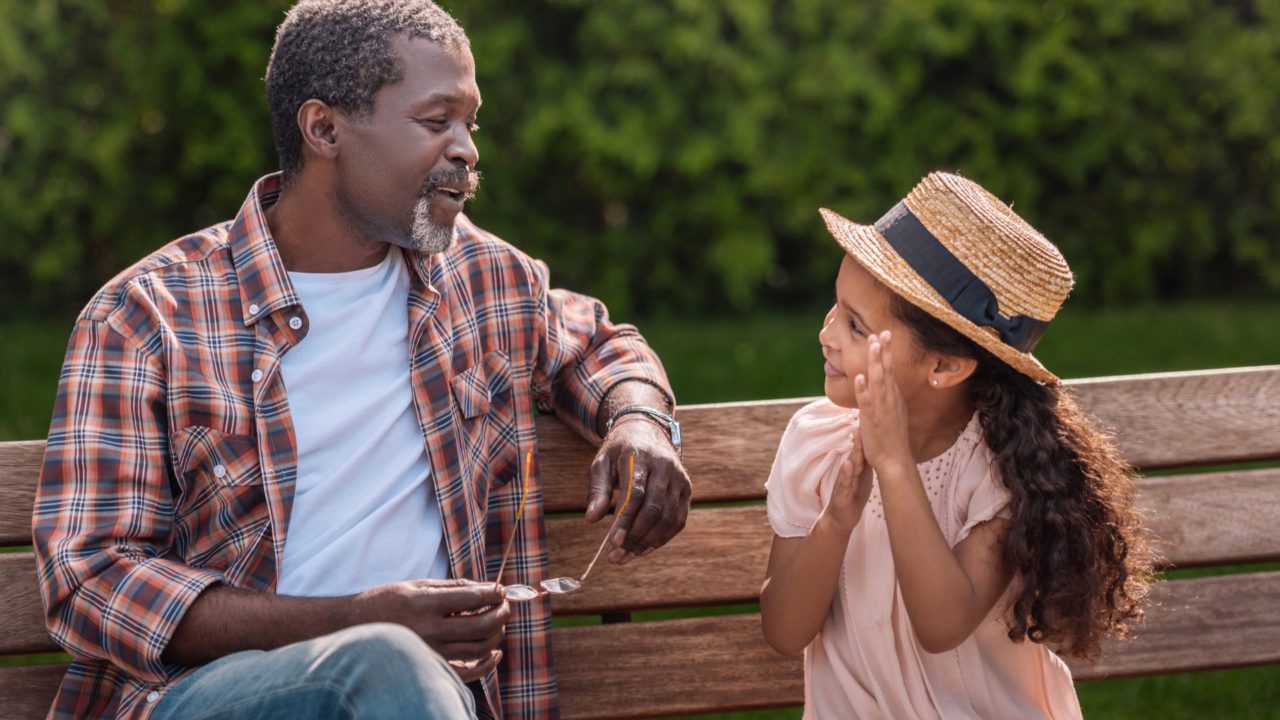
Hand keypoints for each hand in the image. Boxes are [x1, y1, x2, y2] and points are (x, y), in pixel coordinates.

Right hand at [355, 579, 508, 681]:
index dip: (494, 593)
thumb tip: (483, 587)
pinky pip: (466, 674)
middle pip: (482, 625)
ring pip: (479, 649)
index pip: (473, 597)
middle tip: (505, 605)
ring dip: (497, 635)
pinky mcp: (429, 668)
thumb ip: (451, 587)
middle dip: (501, 613)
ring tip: (499, 623)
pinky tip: (494, 653)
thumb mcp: (415, 585)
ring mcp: (431, 652)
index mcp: (426, 603)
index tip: (500, 590)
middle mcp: (430, 630)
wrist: (352, 628)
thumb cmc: (385, 601)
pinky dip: (486, 665)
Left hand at [586, 417, 690, 564]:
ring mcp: (679, 478)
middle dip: (635, 536)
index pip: (635, 493)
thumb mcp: (602, 462)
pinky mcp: (686, 489)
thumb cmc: (619, 451)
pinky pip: (678, 520)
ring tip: (627, 556)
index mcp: (640, 456)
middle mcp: (665, 466)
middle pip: (654, 509)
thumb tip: (592, 519)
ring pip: (668, 518)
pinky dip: (662, 539)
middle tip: (616, 556)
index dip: (625, 520)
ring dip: (648, 542)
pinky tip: (644, 549)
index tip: (613, 542)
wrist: (648, 430)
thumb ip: (597, 490)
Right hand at [821, 430, 873, 531]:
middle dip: (860, 437)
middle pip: (856, 452)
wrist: (841, 518)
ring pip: (850, 465)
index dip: (869, 436)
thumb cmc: (854, 495)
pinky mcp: (841, 495)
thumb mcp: (864, 476)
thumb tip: (881, 446)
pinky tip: (848, 465)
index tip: (874, 420)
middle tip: (864, 420)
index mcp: (857, 467)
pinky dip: (846, 474)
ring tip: (856, 438)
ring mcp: (844, 482)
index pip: (864, 449)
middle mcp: (849, 471)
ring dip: (853, 451)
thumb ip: (868, 461)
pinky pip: (844, 483)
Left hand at [853, 330, 914, 476]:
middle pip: (886, 371)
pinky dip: (863, 390)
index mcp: (893, 397)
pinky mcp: (872, 420)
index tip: (884, 334)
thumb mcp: (892, 412)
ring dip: (875, 363)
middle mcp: (890, 400)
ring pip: (878, 382)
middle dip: (884, 351)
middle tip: (883, 331)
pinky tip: (859, 377)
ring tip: (873, 345)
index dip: (887, 352)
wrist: (895, 461)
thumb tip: (885, 384)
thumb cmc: (892, 438)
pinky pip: (867, 403)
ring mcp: (882, 409)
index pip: (890, 370)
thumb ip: (888, 397)